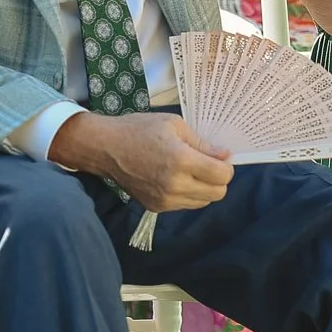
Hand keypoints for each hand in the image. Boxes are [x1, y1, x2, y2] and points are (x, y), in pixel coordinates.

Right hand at [50, 111, 233, 211]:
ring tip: (190, 171)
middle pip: (218, 193)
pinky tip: (176, 179)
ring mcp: (165, 199)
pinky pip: (186, 205)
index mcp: (181, 160)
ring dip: (204, 188)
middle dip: (218, 179)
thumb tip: (224, 155)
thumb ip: (202, 142)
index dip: (226, 165)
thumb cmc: (139, 130)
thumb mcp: (174, 124)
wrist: (106, 148)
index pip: (223, 175)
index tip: (219, 156)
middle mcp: (175, 184)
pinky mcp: (156, 207)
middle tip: (208, 165)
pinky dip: (188, 194)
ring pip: (203, 202)